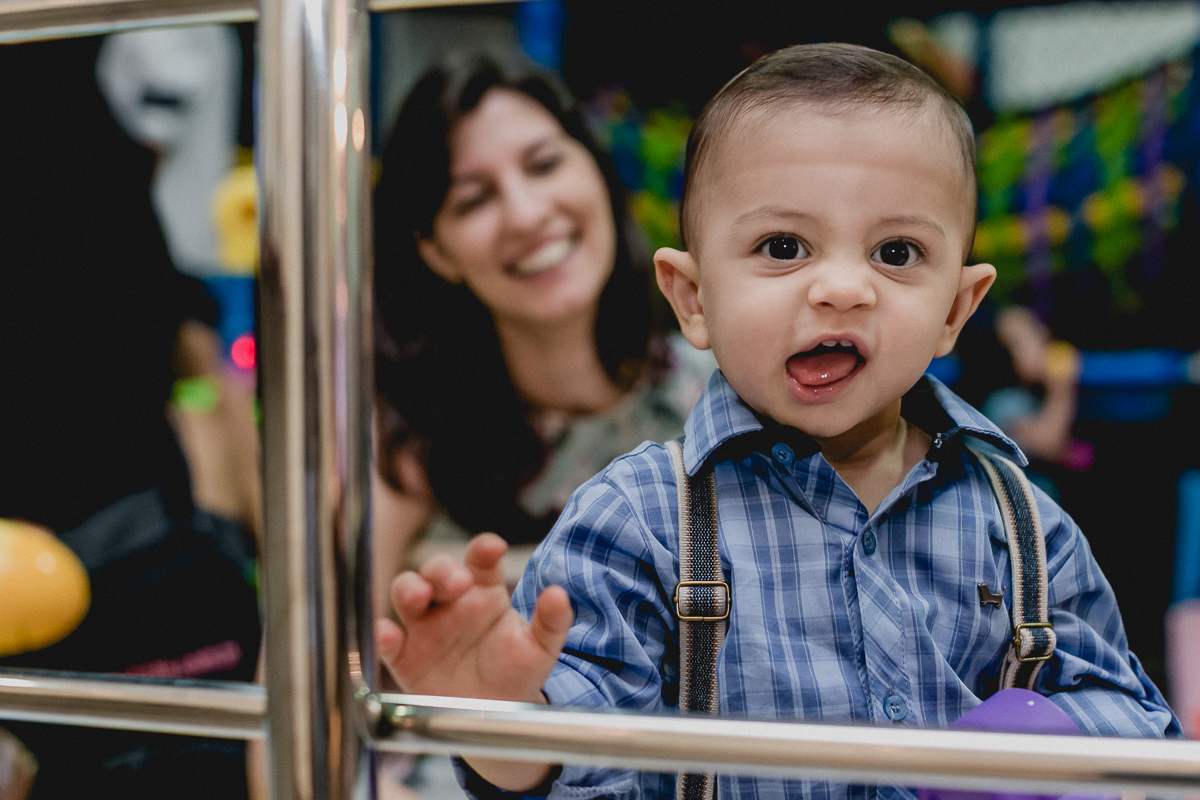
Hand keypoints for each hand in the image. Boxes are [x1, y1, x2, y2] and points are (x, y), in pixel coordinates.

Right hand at [375, 532, 572, 702]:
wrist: (495, 715)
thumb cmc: (516, 671)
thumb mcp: (540, 648)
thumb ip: (551, 622)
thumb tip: (559, 594)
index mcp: (484, 591)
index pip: (480, 560)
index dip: (483, 549)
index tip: (491, 547)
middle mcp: (451, 602)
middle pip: (436, 570)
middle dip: (442, 570)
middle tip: (457, 582)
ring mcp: (425, 627)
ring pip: (406, 594)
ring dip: (408, 589)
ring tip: (418, 596)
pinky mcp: (405, 656)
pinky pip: (388, 642)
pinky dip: (382, 636)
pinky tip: (386, 635)